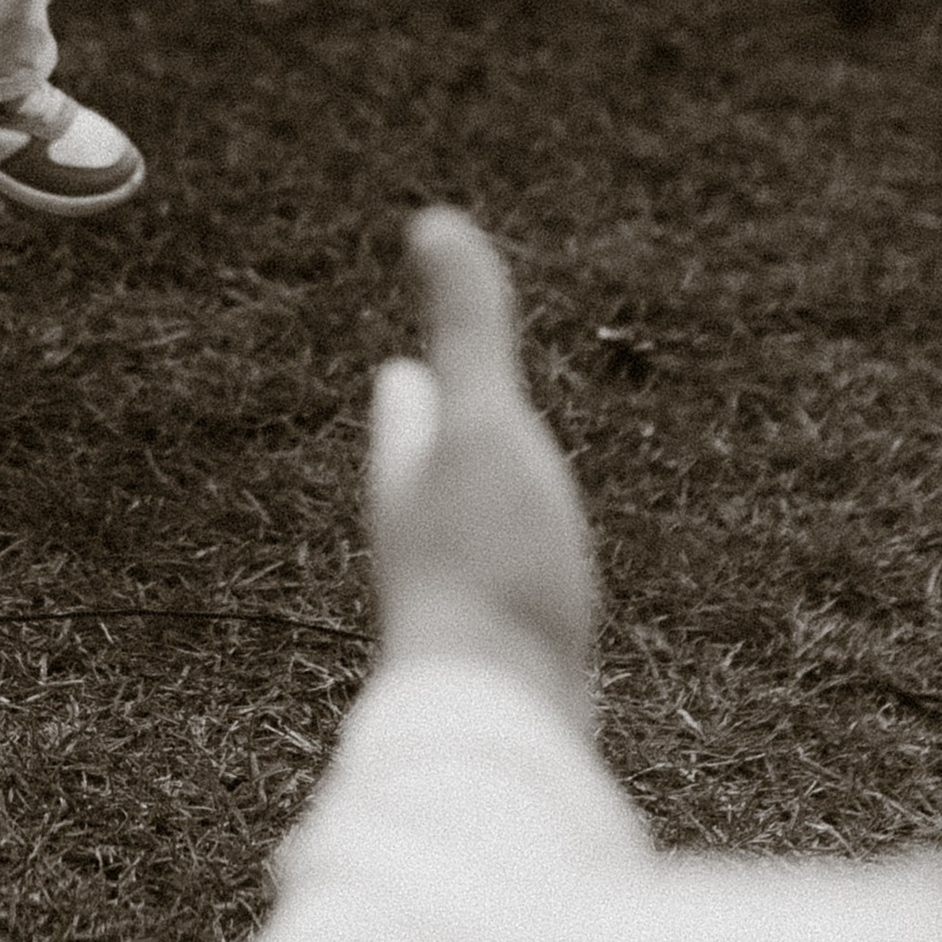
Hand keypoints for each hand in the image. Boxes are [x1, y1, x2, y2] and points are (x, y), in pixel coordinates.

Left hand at [369, 210, 596, 731]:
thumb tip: (432, 221)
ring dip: (475, 520)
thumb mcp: (483, 427)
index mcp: (412, 481)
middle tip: (436, 427)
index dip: (407, 393)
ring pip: (467, 548)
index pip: (403, 419)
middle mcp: (426, 546)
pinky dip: (520, 583)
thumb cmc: (488, 565)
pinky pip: (513, 606)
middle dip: (431, 451)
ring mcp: (468, 609)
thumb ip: (466, 332)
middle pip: (424, 484)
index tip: (398, 373)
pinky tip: (543, 606)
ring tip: (493, 510)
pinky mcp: (510, 662)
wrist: (502, 720)